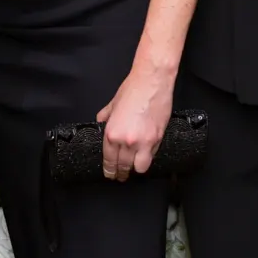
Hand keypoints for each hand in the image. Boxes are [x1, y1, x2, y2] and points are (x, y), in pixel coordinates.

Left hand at [97, 66, 174, 180]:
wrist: (152, 82)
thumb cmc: (133, 89)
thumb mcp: (112, 105)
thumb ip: (105, 118)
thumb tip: (100, 123)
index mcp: (112, 133)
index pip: (109, 160)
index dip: (109, 170)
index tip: (110, 174)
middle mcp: (127, 141)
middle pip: (123, 167)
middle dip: (121, 173)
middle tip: (120, 176)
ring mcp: (144, 142)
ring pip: (139, 168)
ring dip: (135, 169)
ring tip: (133, 169)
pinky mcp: (157, 139)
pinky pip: (152, 156)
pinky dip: (148, 158)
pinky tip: (145, 156)